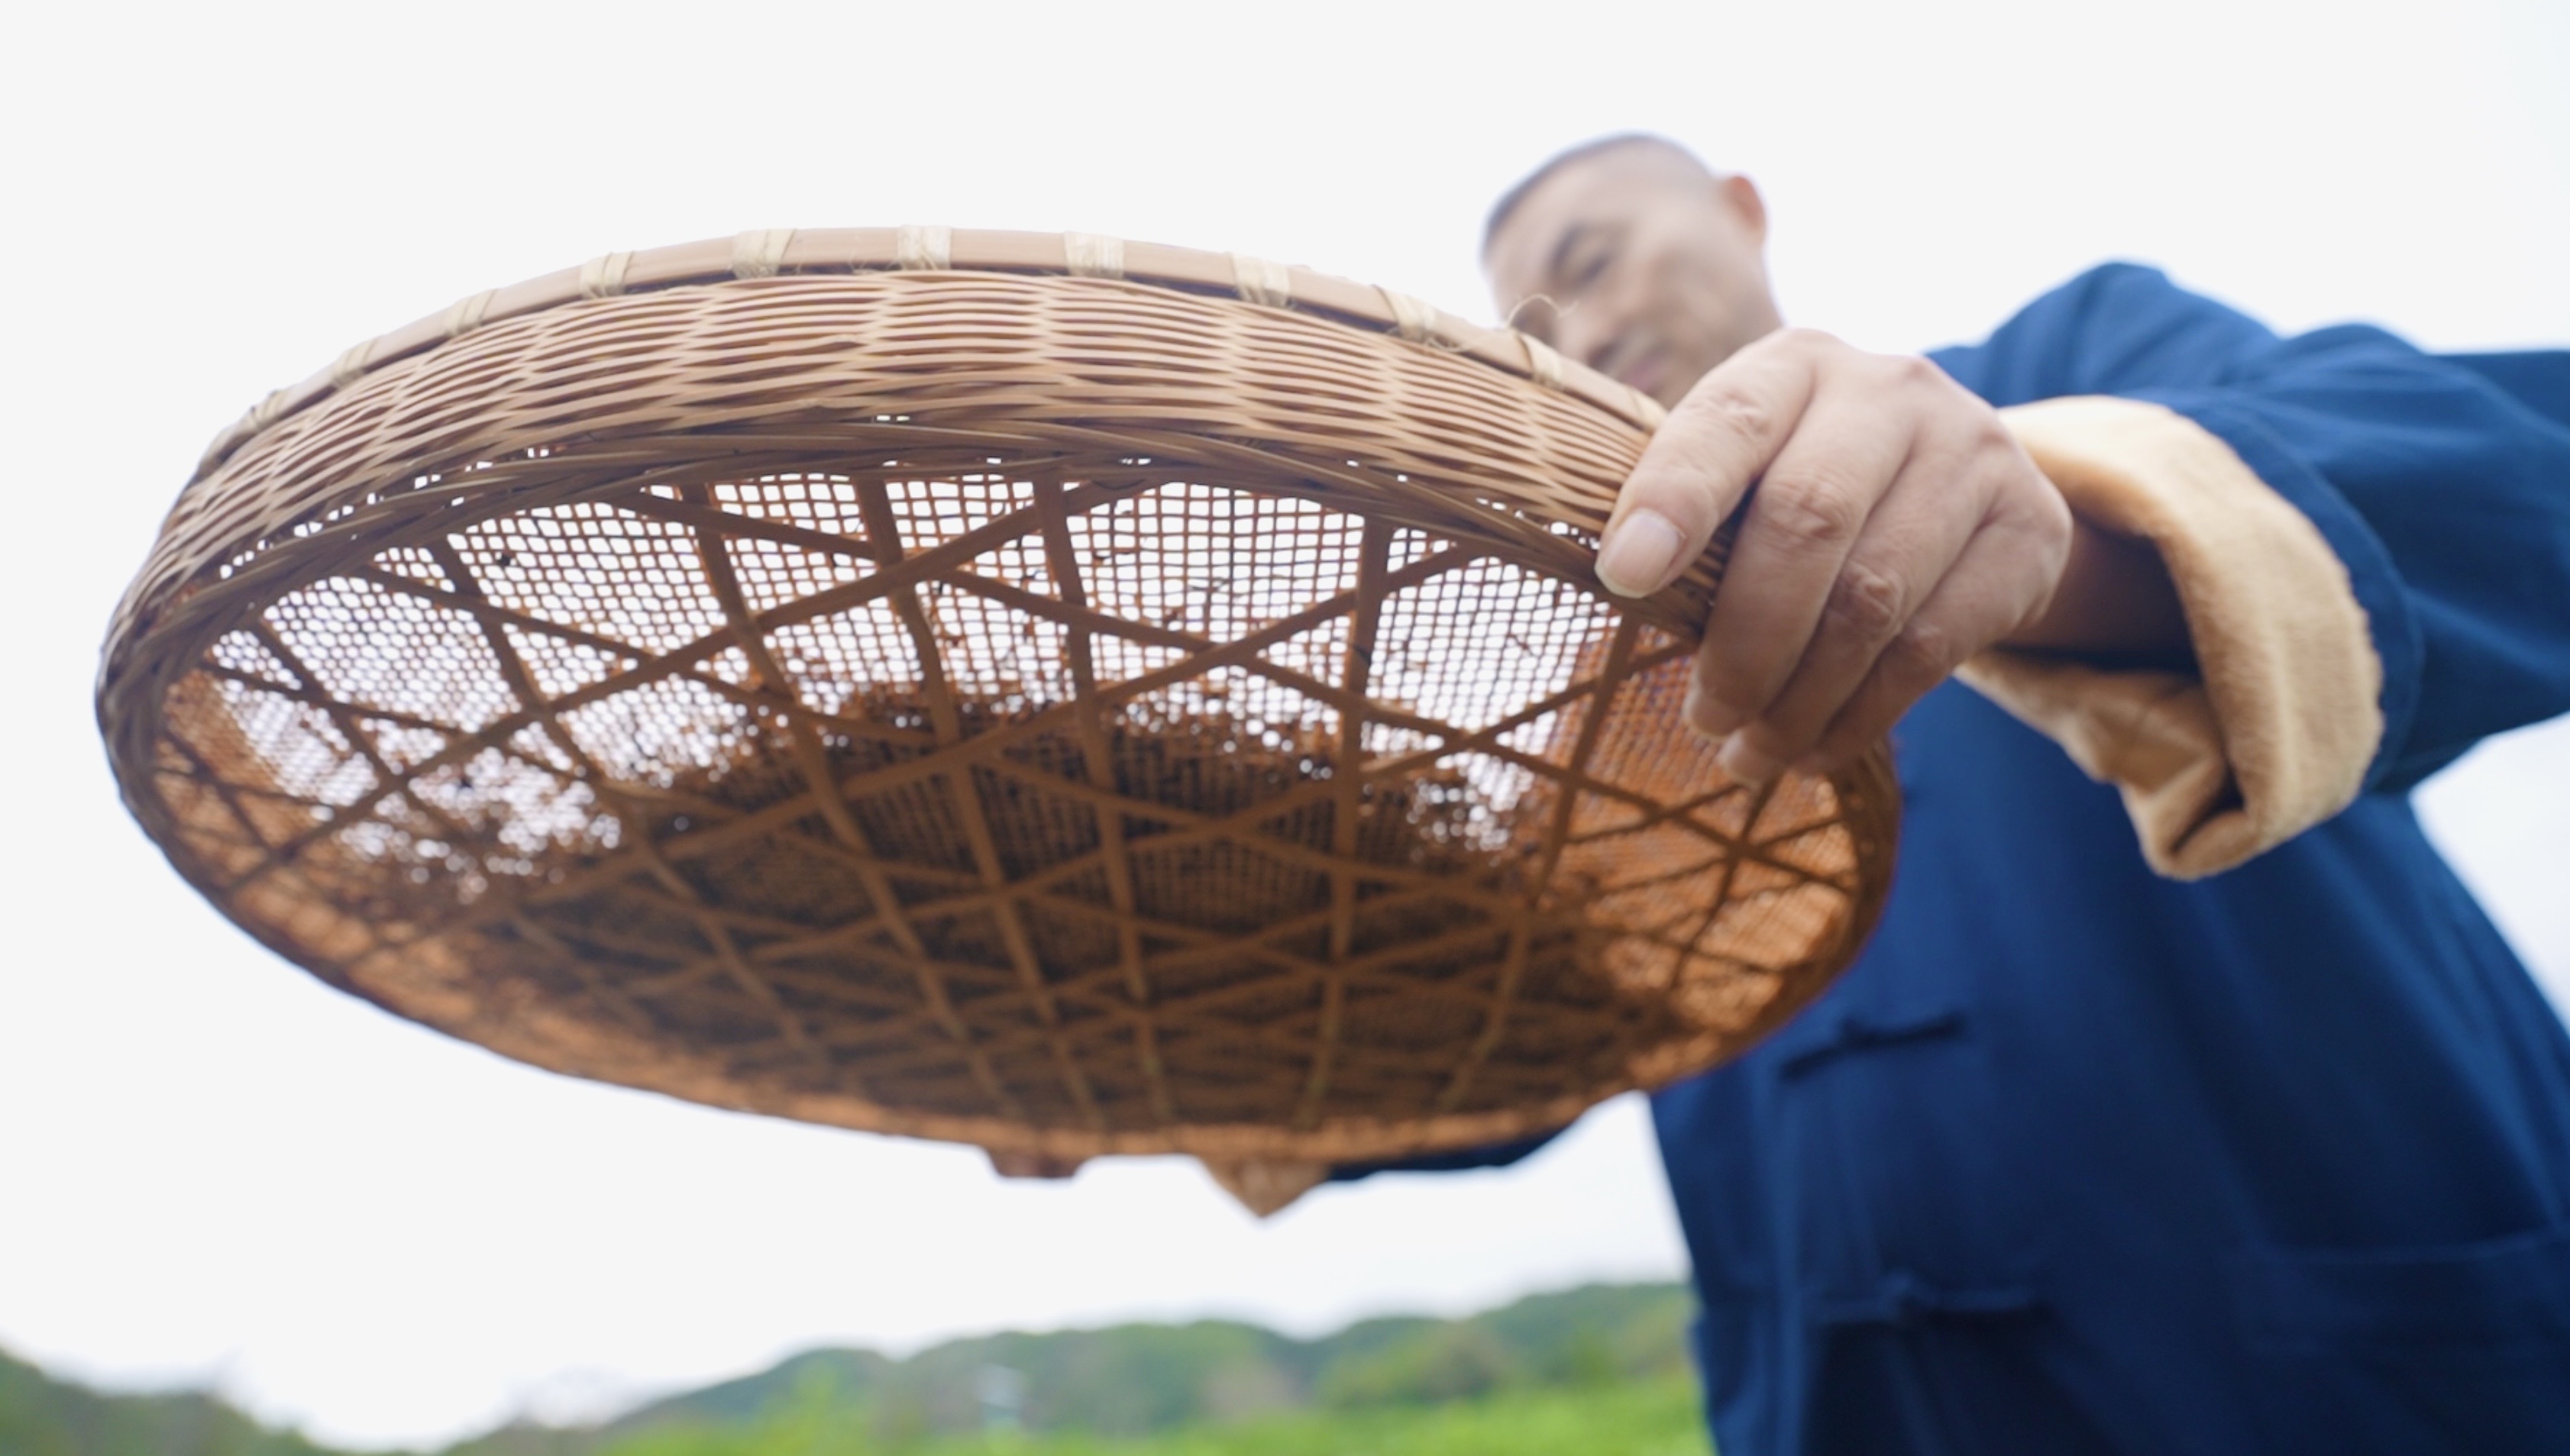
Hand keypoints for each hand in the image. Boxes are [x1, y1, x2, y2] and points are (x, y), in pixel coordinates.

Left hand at [1593, 328, 2075, 780]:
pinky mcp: (2029, 528)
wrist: (1960, 486)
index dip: (1674, 499)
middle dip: (1745, 641)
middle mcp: (1891, 390)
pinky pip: (1932, 647)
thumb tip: (1623, 584)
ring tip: (1747, 756)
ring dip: (1797, 700)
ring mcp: (1973, 452)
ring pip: (1872, 599)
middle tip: (1704, 719)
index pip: (1728, 423)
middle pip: (1808, 521)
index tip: (1625, 575)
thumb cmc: (1808, 485)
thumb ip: (1693, 513)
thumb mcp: (1750, 473)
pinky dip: (1860, 716)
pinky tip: (1813, 751)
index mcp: (1795, 364)